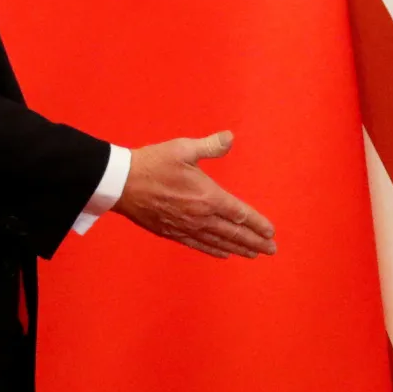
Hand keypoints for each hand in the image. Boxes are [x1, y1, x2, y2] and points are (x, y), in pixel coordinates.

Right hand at [112, 131, 275, 258]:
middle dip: (254, 242)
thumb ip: (210, 146)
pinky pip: (198, 244)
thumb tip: (231, 137)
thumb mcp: (183, 148)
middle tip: (271, 250)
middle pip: (233, 232)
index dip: (257, 223)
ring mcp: (186, 227)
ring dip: (238, 248)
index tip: (270, 232)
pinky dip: (213, 250)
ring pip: (218, 241)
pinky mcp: (172, 232)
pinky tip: (223, 254)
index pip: (239, 213)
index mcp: (207, 196)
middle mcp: (200, 216)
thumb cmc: (154, 163)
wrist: (121, 182)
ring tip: (254, 254)